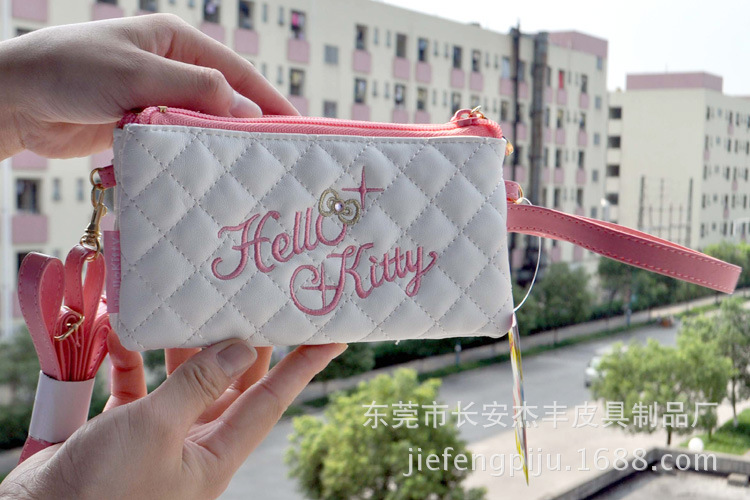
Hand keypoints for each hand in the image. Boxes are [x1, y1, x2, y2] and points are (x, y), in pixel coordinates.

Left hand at [0, 14, 296, 159]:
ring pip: (202, 125)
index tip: (298, 128)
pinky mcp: (140, 127)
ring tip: (249, 176)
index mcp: (176, 42)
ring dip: (220, 147)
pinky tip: (209, 177)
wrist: (16, 99)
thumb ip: (196, 90)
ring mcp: (156, 99)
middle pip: (225, 101)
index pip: (237, 71)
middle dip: (249, 128)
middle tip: (279, 160)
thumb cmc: (73, 70)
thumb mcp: (139, 73)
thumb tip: (248, 113)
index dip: (270, 100)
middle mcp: (171, 69)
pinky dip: (193, 158)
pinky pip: (178, 143)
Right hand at [0, 334, 345, 498]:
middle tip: (254, 297)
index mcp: (217, 451)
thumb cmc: (103, 490)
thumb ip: (199, 384)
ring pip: (184, 377)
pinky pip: (139, 383)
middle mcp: (196, 440)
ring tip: (188, 301)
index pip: (272, 399)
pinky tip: (125, 329)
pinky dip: (132, 357)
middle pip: (230, 379)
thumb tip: (243, 346)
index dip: (304, 366)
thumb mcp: (156, 430)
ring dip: (181, 343)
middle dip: (239, 339)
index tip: (333, 337)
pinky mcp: (126, 426)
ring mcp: (162, 433)